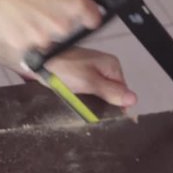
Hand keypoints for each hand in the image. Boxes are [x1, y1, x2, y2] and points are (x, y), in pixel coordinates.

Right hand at [0, 0, 101, 51]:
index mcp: (75, 3)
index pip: (93, 18)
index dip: (86, 14)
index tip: (81, 12)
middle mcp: (62, 25)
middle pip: (66, 26)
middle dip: (55, 17)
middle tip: (38, 4)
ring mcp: (42, 38)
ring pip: (44, 36)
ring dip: (37, 27)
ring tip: (20, 10)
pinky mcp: (22, 46)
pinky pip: (25, 42)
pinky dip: (19, 33)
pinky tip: (9, 18)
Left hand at [15, 47, 137, 107]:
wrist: (38, 60)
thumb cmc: (63, 68)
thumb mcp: (90, 83)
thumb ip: (111, 92)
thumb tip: (134, 99)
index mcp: (111, 65)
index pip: (122, 91)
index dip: (115, 105)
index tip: (104, 113)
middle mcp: (104, 65)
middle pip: (111, 92)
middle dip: (101, 102)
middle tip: (88, 106)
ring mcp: (92, 68)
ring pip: (98, 92)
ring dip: (90, 100)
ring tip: (79, 102)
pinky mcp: (80, 73)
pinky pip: (87, 89)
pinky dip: (81, 95)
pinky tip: (73, 97)